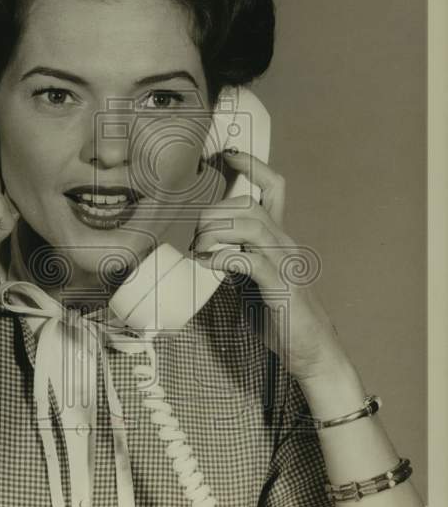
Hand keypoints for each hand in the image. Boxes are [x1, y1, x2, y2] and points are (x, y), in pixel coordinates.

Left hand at [190, 149, 348, 381]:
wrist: (311, 351)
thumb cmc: (279, 315)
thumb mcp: (251, 281)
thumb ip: (234, 260)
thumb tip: (204, 249)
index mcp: (279, 238)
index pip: (273, 188)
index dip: (251, 165)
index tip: (225, 154)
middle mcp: (285, 243)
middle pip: (249, 204)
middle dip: (214, 210)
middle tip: (194, 233)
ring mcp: (284, 263)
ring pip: (249, 224)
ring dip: (215, 230)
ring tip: (199, 248)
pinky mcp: (280, 286)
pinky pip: (248, 260)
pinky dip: (222, 257)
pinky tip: (208, 264)